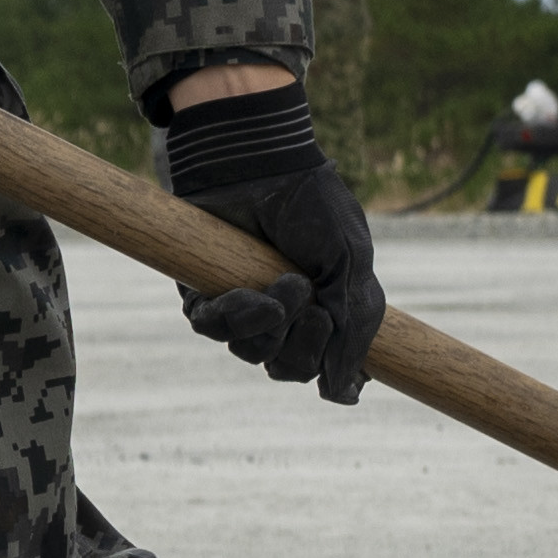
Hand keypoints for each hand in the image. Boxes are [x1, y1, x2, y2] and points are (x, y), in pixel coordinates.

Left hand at [146, 77, 384, 399]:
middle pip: (288, 369)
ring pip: (251, 353)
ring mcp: (241, 305)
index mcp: (322, 308)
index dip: (335, 373)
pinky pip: (212, 329)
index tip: (346, 370)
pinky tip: (255, 293)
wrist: (261, 161)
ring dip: (273, 325)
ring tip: (286, 282)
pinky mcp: (202, 292)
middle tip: (317, 309)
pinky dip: (238, 316)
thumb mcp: (351, 264)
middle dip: (306, 349)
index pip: (325, 365)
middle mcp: (281, 314)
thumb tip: (345, 396)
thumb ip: (355, 328)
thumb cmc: (312, 204)